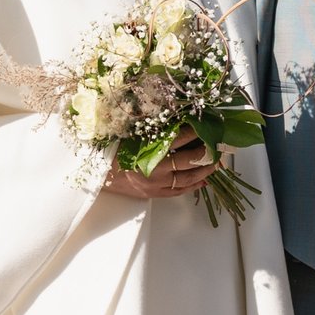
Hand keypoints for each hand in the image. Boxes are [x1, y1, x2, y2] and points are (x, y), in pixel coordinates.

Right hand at [103, 135, 217, 202]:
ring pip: (188, 179)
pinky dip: (193, 186)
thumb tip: (176, 119)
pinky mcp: (154, 194)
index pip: (177, 139)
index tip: (203, 124)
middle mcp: (153, 170)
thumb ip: (152, 129)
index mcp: (146, 151)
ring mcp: (155, 185)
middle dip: (206, 152)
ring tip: (216, 163)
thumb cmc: (112, 151)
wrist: (97, 174)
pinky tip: (204, 180)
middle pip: (188, 160)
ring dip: (204, 170)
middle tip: (217, 144)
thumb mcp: (131, 135)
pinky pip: (179, 191)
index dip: (193, 131)